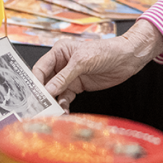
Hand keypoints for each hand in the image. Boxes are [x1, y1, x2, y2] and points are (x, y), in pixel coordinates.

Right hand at [32, 19, 162, 107]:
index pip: (40, 68)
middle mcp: (62, 64)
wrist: (128, 59)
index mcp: (59, 52)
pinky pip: (65, 98)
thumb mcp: (83, 61)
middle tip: (39, 107)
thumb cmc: (107, 51)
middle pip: (45, 81)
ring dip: (53, 102)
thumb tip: (48, 89)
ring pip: (54, 92)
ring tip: (51, 112)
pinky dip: (63, 105)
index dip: (36, 82)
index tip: (34, 96)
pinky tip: (64, 110)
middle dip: (42, 95)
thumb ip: (64, 76)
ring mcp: (70, 76)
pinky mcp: (78, 86)